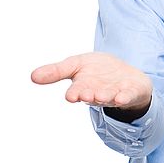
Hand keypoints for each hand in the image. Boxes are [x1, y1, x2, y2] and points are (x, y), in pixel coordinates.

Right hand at [31, 52, 152, 111]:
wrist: (123, 73)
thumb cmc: (96, 71)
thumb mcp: (75, 65)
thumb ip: (56, 71)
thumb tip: (32, 76)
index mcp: (83, 88)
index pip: (76, 92)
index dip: (74, 94)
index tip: (70, 96)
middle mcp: (98, 93)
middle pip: (92, 96)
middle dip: (89, 96)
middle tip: (87, 96)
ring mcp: (115, 94)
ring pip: (109, 97)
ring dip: (106, 97)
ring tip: (103, 96)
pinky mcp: (131, 92)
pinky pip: (128, 96)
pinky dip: (125, 97)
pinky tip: (122, 98)